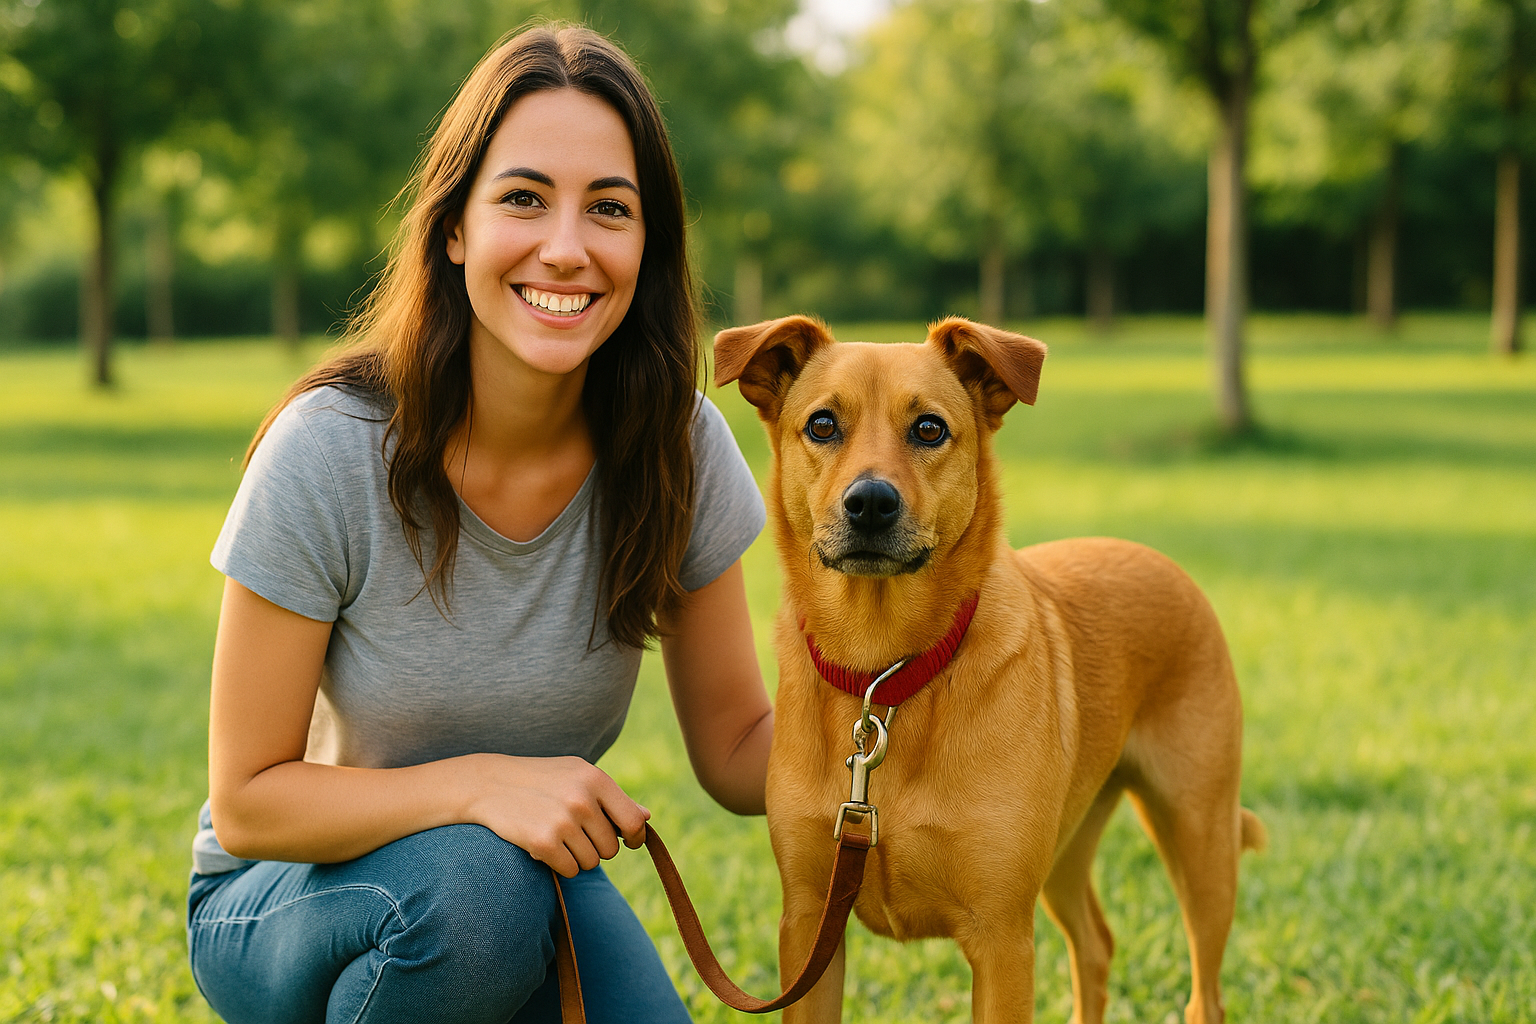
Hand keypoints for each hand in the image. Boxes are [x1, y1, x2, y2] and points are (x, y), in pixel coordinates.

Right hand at [460, 754, 649, 876]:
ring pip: (591, 862)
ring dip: (577, 857)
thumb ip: (612, 797)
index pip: (634, 821)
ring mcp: (563, 821)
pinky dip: (560, 865)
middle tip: (574, 833)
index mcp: (596, 779)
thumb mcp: (578, 776)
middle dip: (596, 848)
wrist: (490, 783)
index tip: (629, 842)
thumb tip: (646, 817)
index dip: (635, 837)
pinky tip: (545, 846)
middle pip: (611, 849)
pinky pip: (570, 870)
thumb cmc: (542, 780)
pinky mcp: (543, 842)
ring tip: (557, 836)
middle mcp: (583, 799)